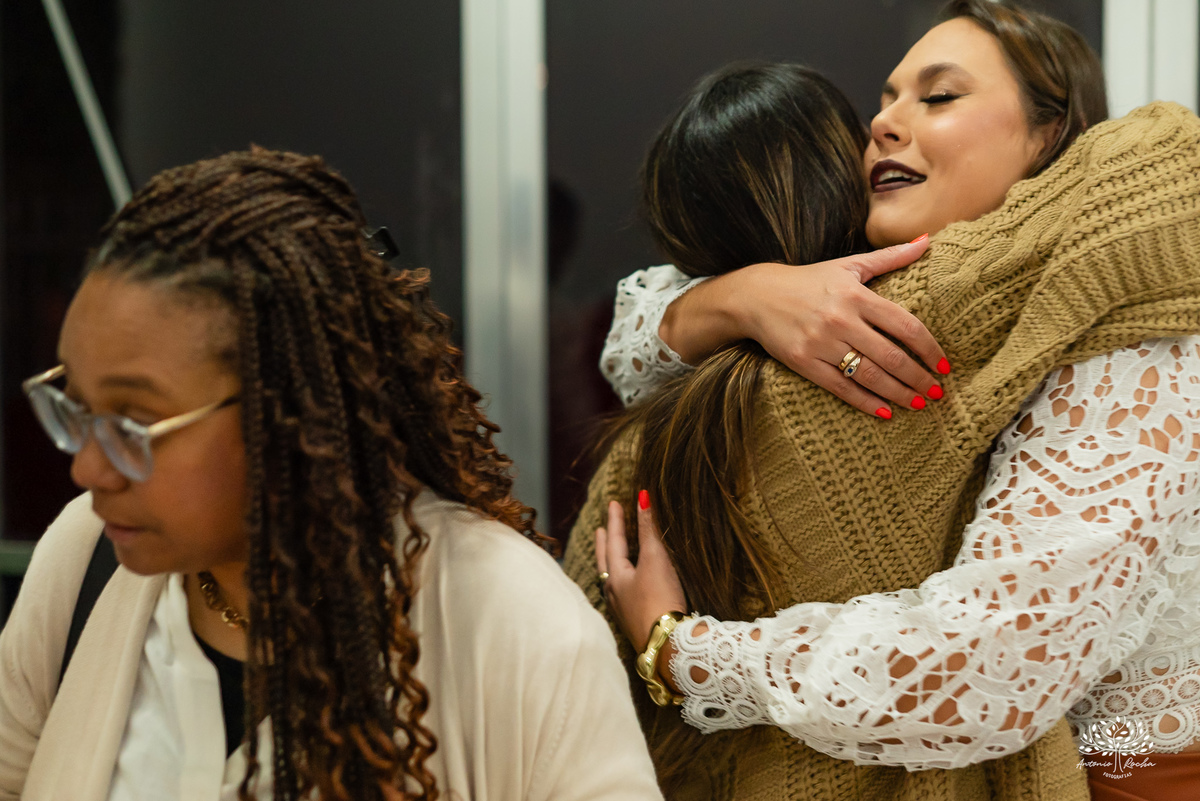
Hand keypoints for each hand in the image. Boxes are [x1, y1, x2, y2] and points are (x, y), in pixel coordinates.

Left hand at [594, 494, 686, 653]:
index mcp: (616, 577)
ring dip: (612, 563)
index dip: (615, 521)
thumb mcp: (655, 560)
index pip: (613, 541)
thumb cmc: (658, 600)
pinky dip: (623, 581)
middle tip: (600, 530)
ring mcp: (623, 610)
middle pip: (606, 562)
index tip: (613, 503)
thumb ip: (649, 530)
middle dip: (604, 544)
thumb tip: (642, 498)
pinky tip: (630, 587)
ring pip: (612, 579)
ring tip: (613, 555)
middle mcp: (614, 593)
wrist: (667, 645)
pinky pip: (623, 594)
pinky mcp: (636, 622)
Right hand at [661, 237, 949, 417]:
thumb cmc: (808, 280)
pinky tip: (884, 412)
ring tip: (917, 404)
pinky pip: (840, 387)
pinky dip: (864, 402)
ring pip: (869, 375)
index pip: (905, 326)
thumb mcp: (848, 264)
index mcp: (856, 295)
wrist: (756, 296)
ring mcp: (821, 343)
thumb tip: (927, 239)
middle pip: (891, 355)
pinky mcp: (803, 362)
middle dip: (918, 377)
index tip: (944, 365)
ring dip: (898, 393)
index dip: (929, 348)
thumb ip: (890, 257)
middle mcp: (841, 319)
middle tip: (936, 392)